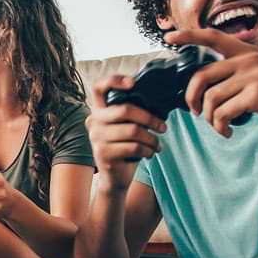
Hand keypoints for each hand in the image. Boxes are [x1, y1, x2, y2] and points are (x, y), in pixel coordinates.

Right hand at [87, 75, 167, 191]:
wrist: (115, 177)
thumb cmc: (125, 147)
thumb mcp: (126, 127)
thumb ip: (132, 114)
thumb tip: (160, 102)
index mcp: (99, 110)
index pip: (100, 87)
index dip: (115, 80)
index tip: (133, 83)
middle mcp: (94, 121)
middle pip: (124, 109)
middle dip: (150, 118)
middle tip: (163, 127)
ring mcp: (96, 138)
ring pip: (133, 131)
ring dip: (152, 139)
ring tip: (157, 144)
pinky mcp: (104, 154)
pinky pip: (134, 147)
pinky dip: (148, 150)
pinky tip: (151, 153)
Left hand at [167, 29, 257, 136]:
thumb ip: (237, 73)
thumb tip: (205, 86)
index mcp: (248, 52)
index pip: (213, 37)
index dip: (189, 36)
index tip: (168, 38)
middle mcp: (250, 59)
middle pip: (201, 76)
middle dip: (192, 98)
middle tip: (196, 113)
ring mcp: (255, 75)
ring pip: (211, 99)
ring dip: (210, 119)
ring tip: (221, 126)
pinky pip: (222, 113)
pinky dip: (220, 127)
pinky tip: (229, 131)